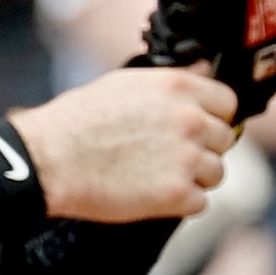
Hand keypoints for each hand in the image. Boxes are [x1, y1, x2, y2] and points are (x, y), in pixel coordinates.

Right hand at [10, 67, 237, 223]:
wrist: (47, 161)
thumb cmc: (76, 122)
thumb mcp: (124, 83)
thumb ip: (172, 81)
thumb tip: (206, 71)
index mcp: (179, 88)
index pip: (227, 103)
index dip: (210, 117)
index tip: (192, 128)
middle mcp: (190, 120)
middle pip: (223, 140)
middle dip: (199, 149)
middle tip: (164, 156)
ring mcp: (187, 158)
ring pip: (215, 173)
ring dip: (191, 178)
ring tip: (154, 176)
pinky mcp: (177, 194)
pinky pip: (199, 202)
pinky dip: (178, 203)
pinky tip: (149, 194)